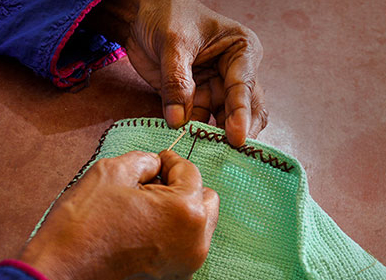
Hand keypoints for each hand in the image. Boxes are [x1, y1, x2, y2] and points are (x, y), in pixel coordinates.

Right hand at [19, 150, 218, 279]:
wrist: (58, 276)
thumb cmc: (82, 225)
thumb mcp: (110, 173)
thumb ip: (143, 161)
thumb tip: (155, 165)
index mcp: (186, 211)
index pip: (190, 172)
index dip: (169, 161)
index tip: (156, 161)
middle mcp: (195, 243)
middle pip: (205, 201)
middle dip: (183, 188)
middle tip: (152, 185)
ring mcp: (184, 267)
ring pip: (197, 229)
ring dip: (179, 214)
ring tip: (144, 210)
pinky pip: (182, 251)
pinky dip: (170, 238)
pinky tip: (140, 233)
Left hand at [88, 0, 266, 145]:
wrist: (140, 15)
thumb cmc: (165, 16)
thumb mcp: (173, 44)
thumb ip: (177, 82)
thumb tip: (179, 121)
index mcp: (241, 50)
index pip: (244, 87)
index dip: (241, 114)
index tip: (236, 138)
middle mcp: (235, 72)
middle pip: (244, 109)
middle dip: (236, 132)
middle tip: (227, 156)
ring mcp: (216, 88)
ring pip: (222, 121)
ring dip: (215, 139)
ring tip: (207, 158)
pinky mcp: (196, 100)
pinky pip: (199, 123)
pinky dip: (195, 138)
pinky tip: (190, 152)